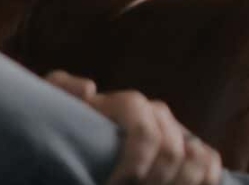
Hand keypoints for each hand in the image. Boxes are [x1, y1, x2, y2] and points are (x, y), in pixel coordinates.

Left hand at [44, 70, 222, 184]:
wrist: (71, 132)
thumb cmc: (63, 118)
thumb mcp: (55, 100)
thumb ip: (62, 87)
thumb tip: (90, 88)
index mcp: (127, 105)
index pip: (145, 129)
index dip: (136, 160)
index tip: (116, 183)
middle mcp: (156, 114)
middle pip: (171, 149)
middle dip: (154, 179)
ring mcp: (173, 131)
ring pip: (195, 156)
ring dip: (179, 182)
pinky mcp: (184, 148)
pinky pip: (208, 161)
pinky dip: (204, 178)